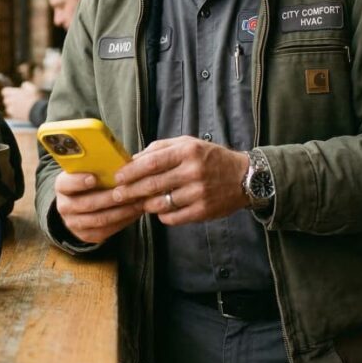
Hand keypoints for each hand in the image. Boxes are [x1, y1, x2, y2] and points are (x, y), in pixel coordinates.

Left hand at [1, 82, 41, 120]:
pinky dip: (16, 113)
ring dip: (13, 107)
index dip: (9, 92)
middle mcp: (10, 101)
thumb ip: (25, 85)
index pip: (4, 91)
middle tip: (18, 100)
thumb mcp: (31, 88)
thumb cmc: (34, 98)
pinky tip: (23, 112)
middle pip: (6, 100)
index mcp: (12, 93)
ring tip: (21, 107)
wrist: (37, 111)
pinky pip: (13, 114)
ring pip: (9, 108)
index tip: (13, 93)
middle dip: (10, 100)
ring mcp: (11, 109)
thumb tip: (23, 86)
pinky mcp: (14, 116)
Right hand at [53, 171, 143, 244]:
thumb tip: (120, 161)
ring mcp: (73, 223)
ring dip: (121, 211)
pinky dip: (123, 221)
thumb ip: (98, 167)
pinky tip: (135, 212)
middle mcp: (64, 206)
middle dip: (110, 198)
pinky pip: (106, 230)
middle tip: (128, 190)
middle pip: (87, 203)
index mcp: (62, 186)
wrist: (79, 203)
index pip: (66, 184)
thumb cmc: (90, 180)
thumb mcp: (87, 170)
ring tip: (138, 202)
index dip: (78, 181)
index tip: (93, 178)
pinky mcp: (86, 235)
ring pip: (99, 219)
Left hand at [112, 136, 249, 225]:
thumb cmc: (211, 158)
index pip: (152, 162)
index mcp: (188, 151)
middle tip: (116, 195)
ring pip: (161, 203)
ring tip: (139, 202)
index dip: (131, 171)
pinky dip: (162, 216)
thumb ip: (161, 148)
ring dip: (145, 204)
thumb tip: (134, 158)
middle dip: (130, 191)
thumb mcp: (189, 144)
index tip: (117, 177)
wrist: (245, 178)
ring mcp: (199, 193)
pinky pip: (173, 218)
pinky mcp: (203, 211)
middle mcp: (193, 171)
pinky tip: (160, 210)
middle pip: (152, 184)